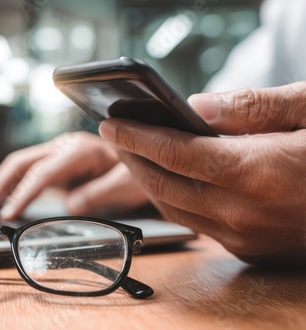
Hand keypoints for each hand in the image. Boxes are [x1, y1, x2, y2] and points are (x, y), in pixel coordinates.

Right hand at [0, 132, 147, 219]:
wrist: (141, 156)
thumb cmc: (137, 170)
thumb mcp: (127, 185)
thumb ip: (99, 193)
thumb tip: (70, 205)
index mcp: (80, 150)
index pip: (43, 173)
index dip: (24, 194)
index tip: (9, 213)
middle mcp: (64, 147)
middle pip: (21, 162)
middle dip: (0, 185)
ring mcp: (58, 152)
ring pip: (20, 165)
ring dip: (1, 184)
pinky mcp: (56, 162)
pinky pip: (29, 171)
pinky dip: (13, 185)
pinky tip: (5, 200)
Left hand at [99, 82, 305, 265]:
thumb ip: (253, 106)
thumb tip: (196, 106)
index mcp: (258, 172)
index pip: (175, 152)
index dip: (137, 136)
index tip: (110, 122)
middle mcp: (245, 212)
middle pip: (164, 184)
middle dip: (131, 157)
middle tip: (114, 134)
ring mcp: (246, 236)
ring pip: (173, 208)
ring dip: (147, 180)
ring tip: (132, 153)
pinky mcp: (251, 248)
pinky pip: (195, 223)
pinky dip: (173, 199)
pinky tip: (168, 180)